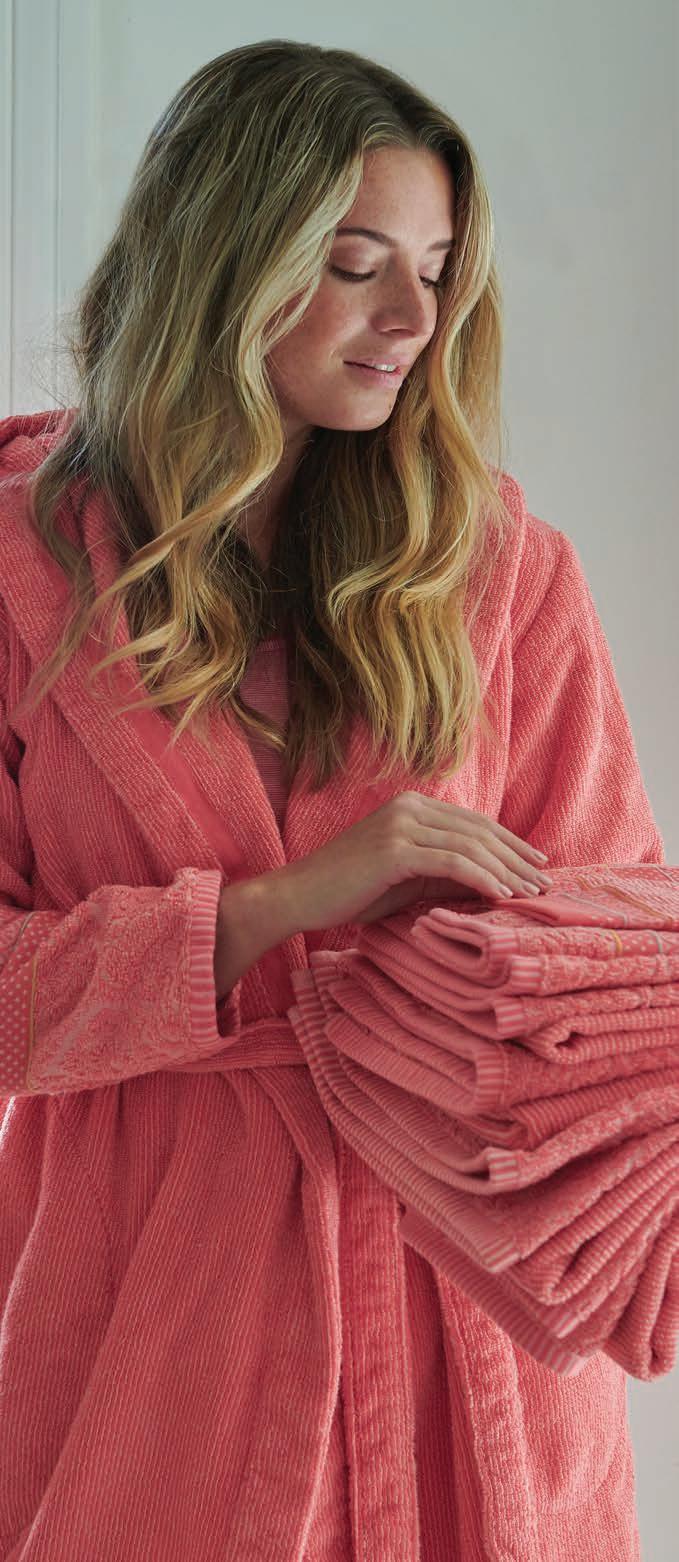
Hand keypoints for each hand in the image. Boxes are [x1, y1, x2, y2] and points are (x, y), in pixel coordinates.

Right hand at [276, 790, 550, 933]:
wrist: (299, 896)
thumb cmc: (349, 892)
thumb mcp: (406, 878)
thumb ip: (444, 873)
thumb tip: (491, 882)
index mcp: (411, 806)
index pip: (474, 822)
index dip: (510, 843)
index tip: (537, 864)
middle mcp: (409, 807)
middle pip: (479, 831)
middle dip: (516, 858)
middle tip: (545, 882)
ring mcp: (401, 825)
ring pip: (471, 845)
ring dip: (506, 871)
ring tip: (531, 894)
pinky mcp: (395, 850)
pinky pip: (452, 863)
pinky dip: (482, 878)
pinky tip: (502, 896)